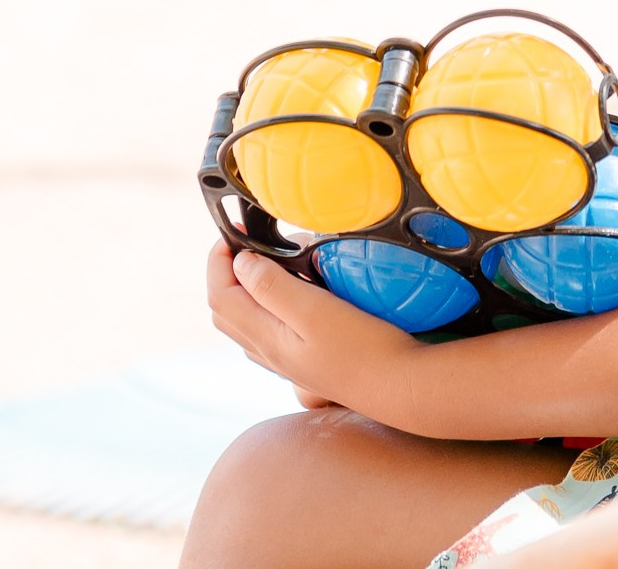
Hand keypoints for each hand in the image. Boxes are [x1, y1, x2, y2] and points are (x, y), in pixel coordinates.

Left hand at [205, 241, 423, 424]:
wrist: (399, 387)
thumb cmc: (364, 348)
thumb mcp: (315, 310)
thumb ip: (272, 286)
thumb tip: (240, 263)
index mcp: (265, 337)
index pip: (219, 294)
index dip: (218, 259)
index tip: (235, 229)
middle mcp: (269, 352)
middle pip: (225, 309)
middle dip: (227, 270)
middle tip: (250, 242)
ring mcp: (286, 360)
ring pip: (245, 320)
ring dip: (246, 287)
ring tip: (272, 261)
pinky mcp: (304, 362)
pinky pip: (268, 330)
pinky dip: (266, 303)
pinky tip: (293, 292)